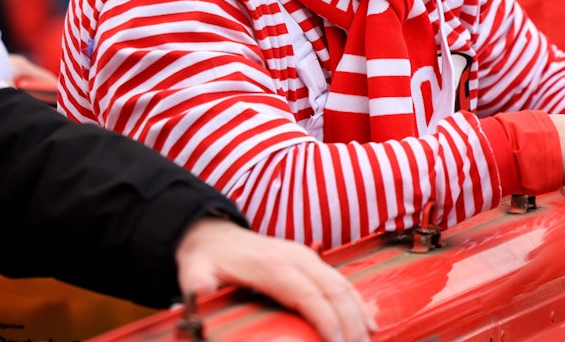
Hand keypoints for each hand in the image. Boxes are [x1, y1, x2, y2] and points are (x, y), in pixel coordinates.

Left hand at [174, 217, 373, 341]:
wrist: (210, 232)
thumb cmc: (205, 259)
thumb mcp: (195, 275)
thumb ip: (197, 292)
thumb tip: (197, 308)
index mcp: (270, 265)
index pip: (307, 294)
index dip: (325, 320)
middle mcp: (293, 257)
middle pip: (332, 290)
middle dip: (351, 323)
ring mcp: (304, 255)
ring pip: (341, 284)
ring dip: (359, 313)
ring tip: (369, 341)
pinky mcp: (308, 259)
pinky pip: (340, 280)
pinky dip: (357, 301)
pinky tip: (368, 322)